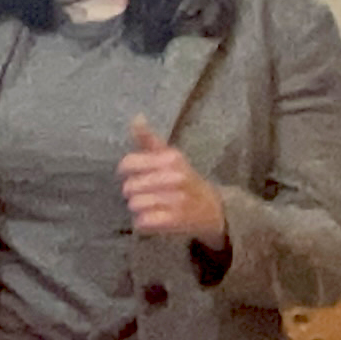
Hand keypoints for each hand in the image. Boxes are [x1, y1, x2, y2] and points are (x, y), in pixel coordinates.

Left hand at [119, 118, 227, 245]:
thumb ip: (148, 138)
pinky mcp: (175, 221)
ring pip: (135, 204)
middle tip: (146, 192)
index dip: (125, 171)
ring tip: (151, 205)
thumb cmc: (185, 179)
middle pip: (129, 187)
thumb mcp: (169, 155)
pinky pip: (143, 222)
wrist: (214, 208)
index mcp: (171, 159)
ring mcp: (176, 200)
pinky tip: (154, 218)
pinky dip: (144, 223)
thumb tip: (137, 117)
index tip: (133, 174)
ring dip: (139, 207)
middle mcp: (175, 178)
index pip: (128, 164)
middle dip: (133, 191)